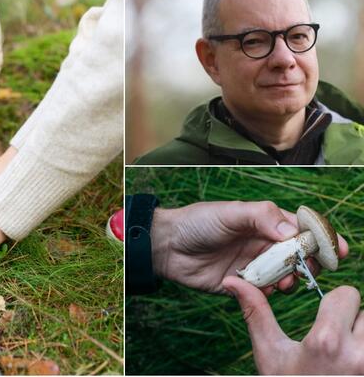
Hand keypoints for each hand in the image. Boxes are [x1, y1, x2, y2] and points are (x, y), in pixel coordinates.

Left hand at [151, 201, 347, 293]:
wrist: (168, 246)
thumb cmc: (198, 222)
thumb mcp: (231, 212)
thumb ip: (262, 217)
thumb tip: (294, 231)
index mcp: (265, 222)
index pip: (301, 229)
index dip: (321, 239)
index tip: (337, 250)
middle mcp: (263, 244)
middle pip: (299, 255)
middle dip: (310, 263)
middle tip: (309, 268)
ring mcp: (254, 265)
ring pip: (286, 275)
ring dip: (291, 278)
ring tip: (286, 279)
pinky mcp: (242, 285)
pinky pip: (265, 292)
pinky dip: (270, 292)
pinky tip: (266, 289)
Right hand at [223, 276, 363, 373]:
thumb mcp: (270, 354)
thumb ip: (256, 312)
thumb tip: (231, 279)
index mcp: (326, 342)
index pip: (348, 294)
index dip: (335, 304)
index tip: (326, 322)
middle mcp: (359, 355)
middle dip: (353, 322)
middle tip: (337, 344)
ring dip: (363, 338)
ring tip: (346, 357)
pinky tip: (352, 366)